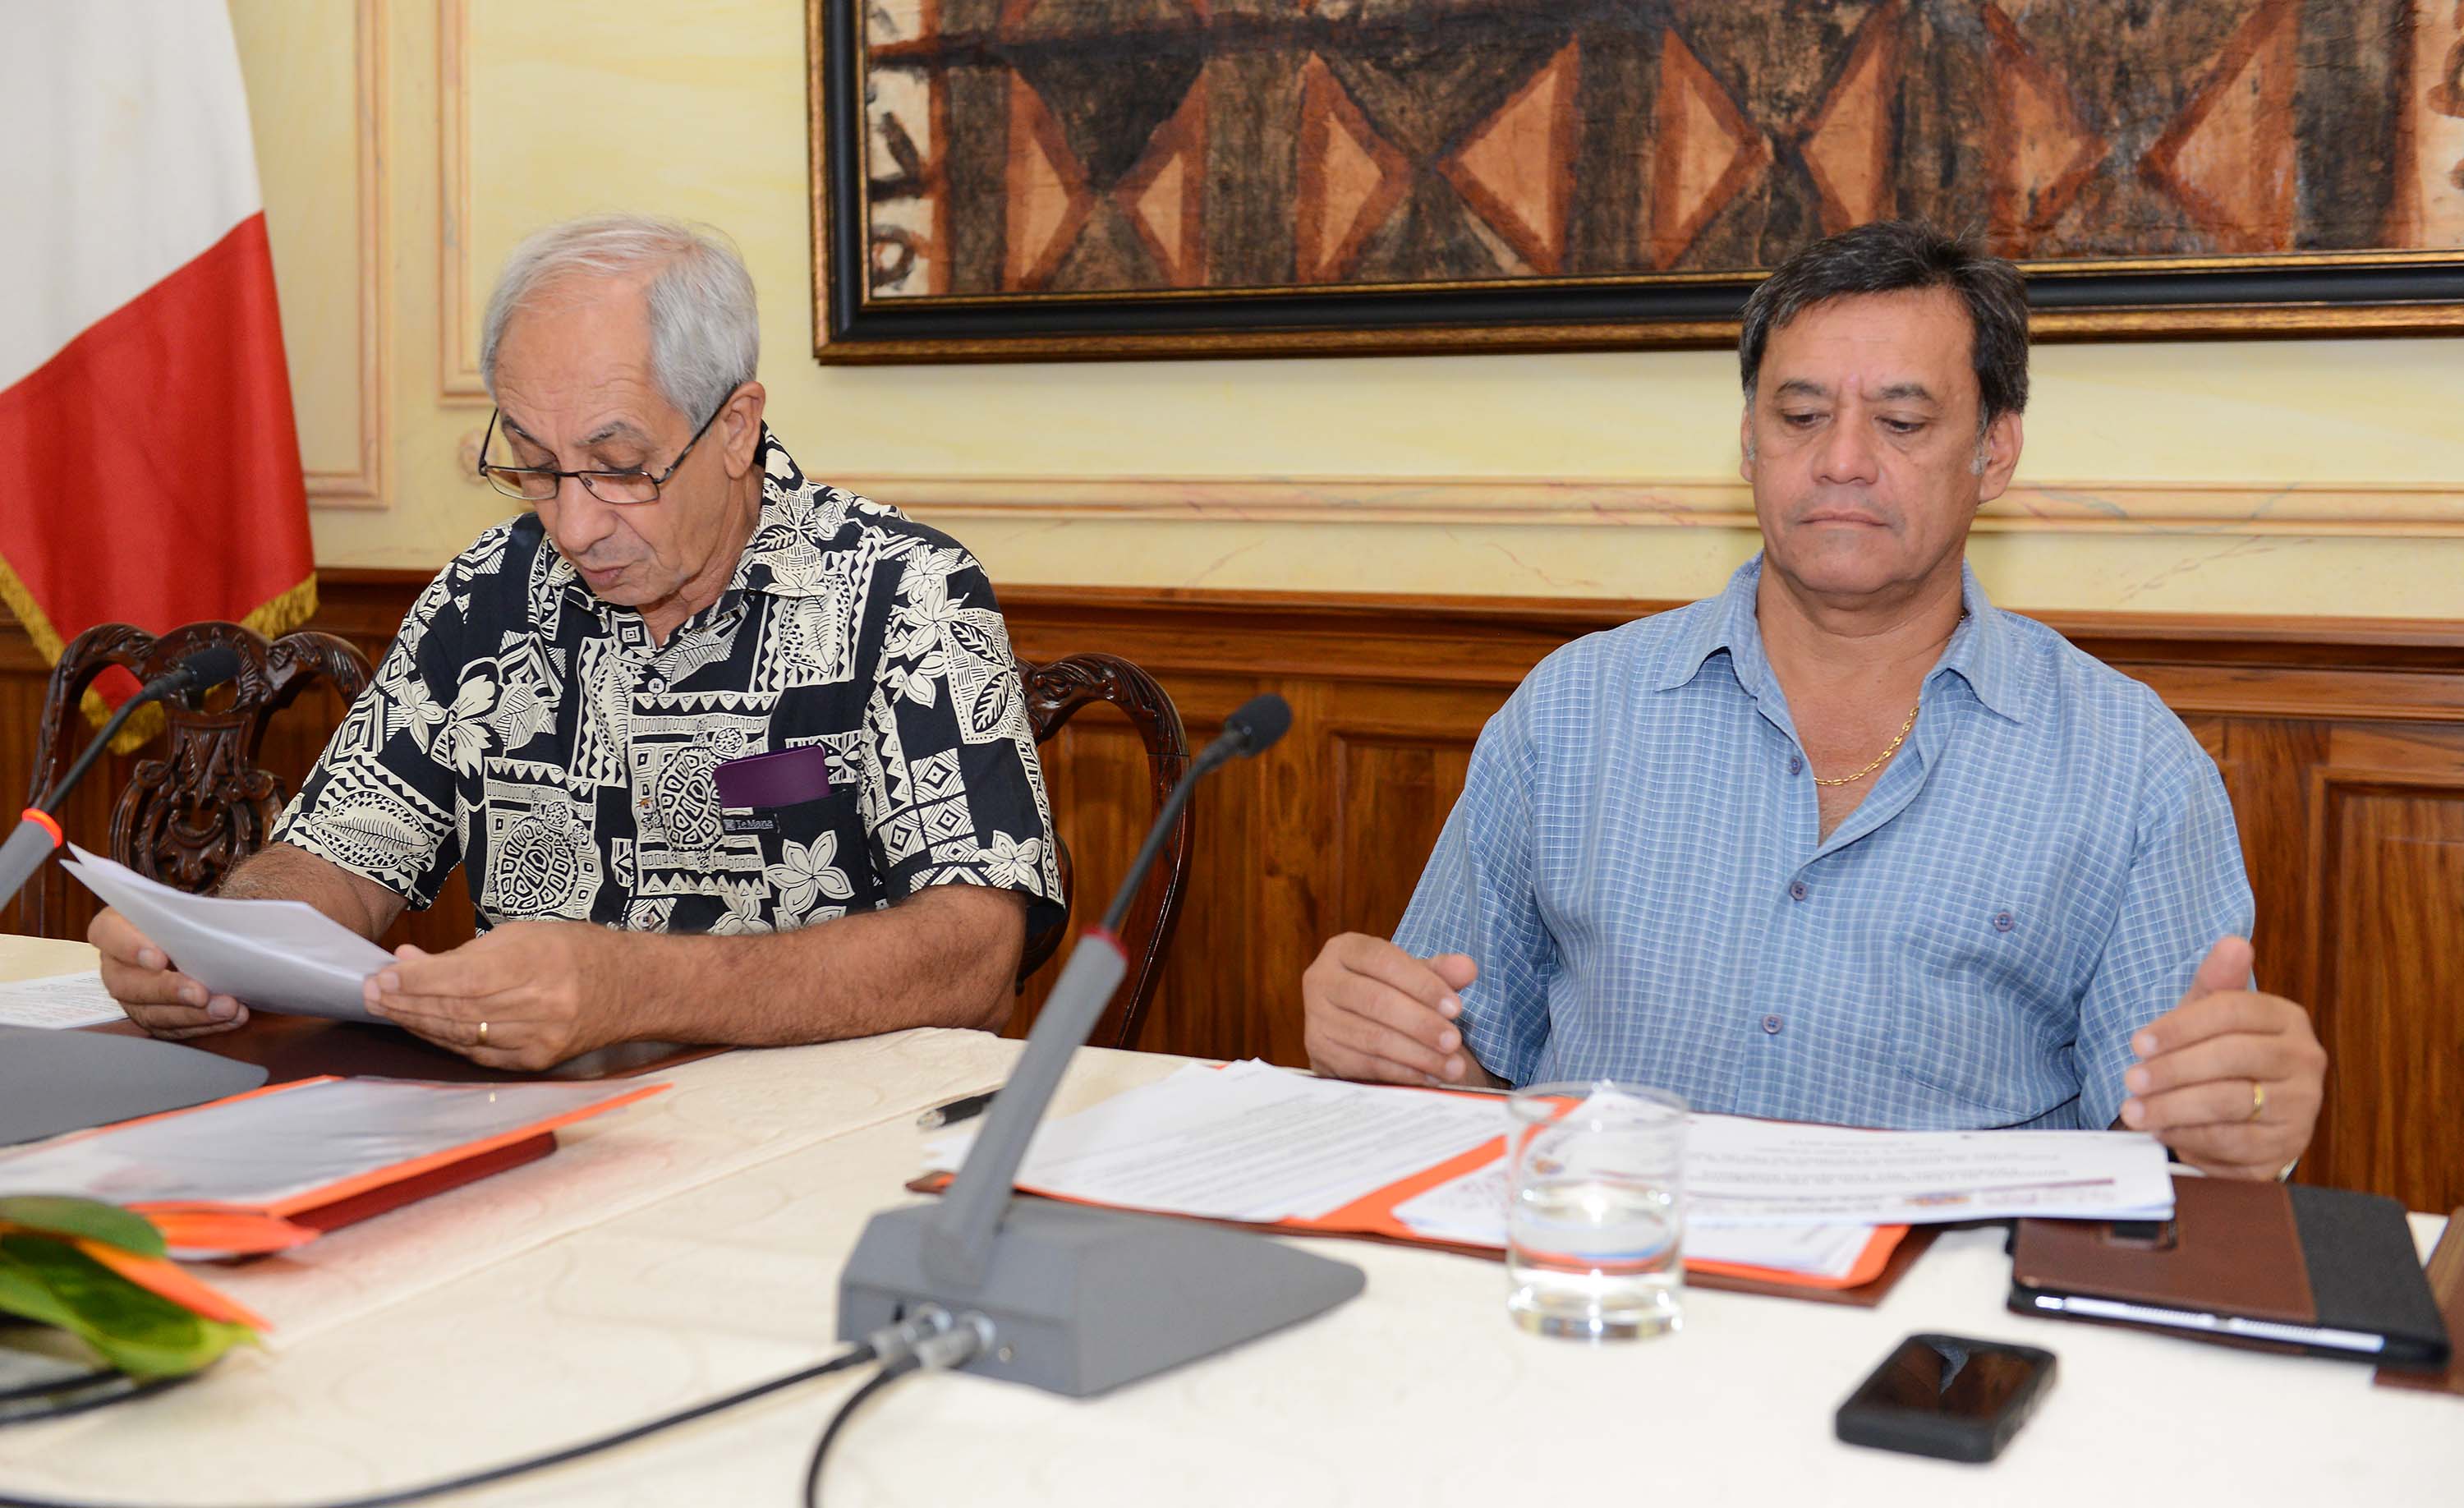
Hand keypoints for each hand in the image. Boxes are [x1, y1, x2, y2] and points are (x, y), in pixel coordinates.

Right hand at [90, 906, 249, 1038]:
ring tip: (227, 1008)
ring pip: (149, 1012)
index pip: (107, 933)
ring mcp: (134, 994)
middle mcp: (118, 963)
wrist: (211, 932)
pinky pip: (172, 1028)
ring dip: (191, 1014)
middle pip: (126, 983)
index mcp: (119, 925)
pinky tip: (232, 1018)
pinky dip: (205, 1025)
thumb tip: (232, 908)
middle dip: (166, 991)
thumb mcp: (200, 898)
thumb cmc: (200, 910)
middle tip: (200, 993)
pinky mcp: (155, 1015)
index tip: (159, 958)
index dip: (129, 946)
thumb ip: (203, 904)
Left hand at [364, 921, 627, 1071]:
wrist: (632, 988)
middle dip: (405, 1004)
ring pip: (460, 1035)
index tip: (381, 977)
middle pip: (454, 1011)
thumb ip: (464, 952)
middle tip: (371, 994)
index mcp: (535, 964)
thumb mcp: (521, 935)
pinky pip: (477, 1053)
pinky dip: (445, 1040)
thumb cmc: (575, 952)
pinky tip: (423, 1027)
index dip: (414, 982)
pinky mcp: (534, 1061)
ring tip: (388, 1009)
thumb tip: (407, 963)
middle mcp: (537, 1007)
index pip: (459, 979)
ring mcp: (536, 1039)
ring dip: (417, 1023)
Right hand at [1302, 933, 1491, 1086]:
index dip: (1422, 984)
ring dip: (1417, 1054)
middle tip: (1454, 1041)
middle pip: (1376, 1001)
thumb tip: (1467, 968)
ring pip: (1372, 1037)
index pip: (1384, 960)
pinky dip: (1401, 1072)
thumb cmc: (1388, 992)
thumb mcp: (1413, 977)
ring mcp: (1316, 1016)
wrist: (1355, 1025)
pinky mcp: (1319, 1051)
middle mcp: (1321, 978)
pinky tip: (1428, 1076)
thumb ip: (1440, 972)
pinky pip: (1364, 1064)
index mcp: (1344, 949)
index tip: (1457, 1008)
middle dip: (1421, 1024)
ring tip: (1451, 1066)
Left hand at [2119, 937, 2324, 1178]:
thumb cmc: (2220, 1055)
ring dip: (2173, 1107)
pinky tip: (2162, 1132)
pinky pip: (2233, 1143)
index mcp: (2287, 1019)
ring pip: (2230, 1102)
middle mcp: (2305, 1060)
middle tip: (2130, 1080)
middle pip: (2231, 1057)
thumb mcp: (2210, 1016)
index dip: (2179, 1027)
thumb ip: (2216, 981)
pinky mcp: (2288, 1146)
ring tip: (2134, 1111)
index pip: (2232, 1011)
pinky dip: (2191, 1137)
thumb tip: (2233, 943)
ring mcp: (2302, 1106)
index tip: (2136, 1043)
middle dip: (2172, 1070)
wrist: (2245, 1116)